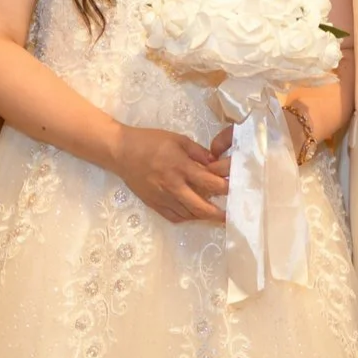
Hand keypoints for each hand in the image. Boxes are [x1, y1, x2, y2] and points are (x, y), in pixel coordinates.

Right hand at [109, 125, 228, 223]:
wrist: (121, 152)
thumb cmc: (150, 142)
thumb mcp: (178, 139)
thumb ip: (199, 152)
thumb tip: (215, 162)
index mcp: (181, 167)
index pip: (209, 183)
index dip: (225, 188)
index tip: (236, 189)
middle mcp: (173, 186)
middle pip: (201, 207)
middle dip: (218, 214)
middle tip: (230, 216)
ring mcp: (163, 197)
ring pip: (188, 214)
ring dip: (203, 216)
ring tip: (215, 216)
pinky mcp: (154, 204)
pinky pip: (174, 217)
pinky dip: (187, 218)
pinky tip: (194, 214)